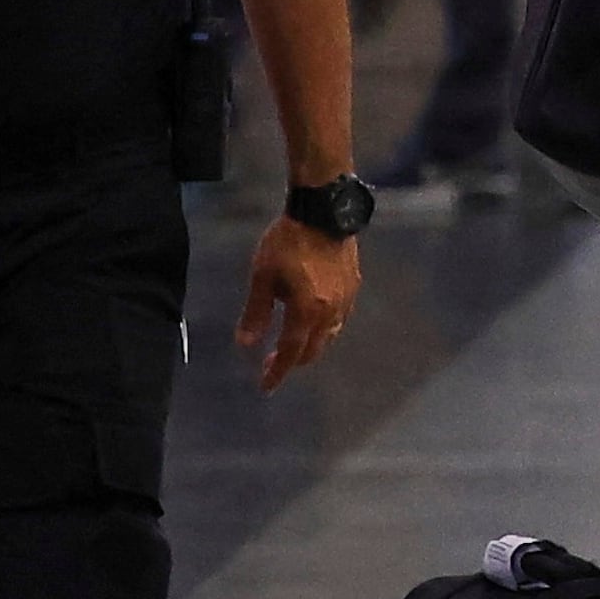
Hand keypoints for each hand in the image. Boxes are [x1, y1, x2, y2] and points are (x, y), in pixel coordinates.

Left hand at [239, 219, 360, 390]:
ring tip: (292, 339)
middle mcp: (331, 311)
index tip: (265, 387)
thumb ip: (256, 313)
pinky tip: (312, 316)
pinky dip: (323, 326)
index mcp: (307, 311)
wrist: (324, 211)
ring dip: (310, 344)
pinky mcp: (353, 285)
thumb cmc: (288, 242)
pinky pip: (339, 317)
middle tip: (271, 361)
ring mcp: (346, 299)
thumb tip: (246, 345)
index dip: (277, 372)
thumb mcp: (262, 277)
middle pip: (314, 349)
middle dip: (293, 360)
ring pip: (330, 335)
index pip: (291, 352)